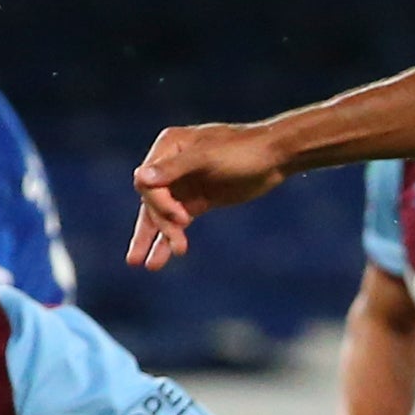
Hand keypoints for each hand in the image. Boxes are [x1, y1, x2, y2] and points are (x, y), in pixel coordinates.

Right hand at [129, 123, 290, 269]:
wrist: (275, 156)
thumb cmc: (242, 149)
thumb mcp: (208, 157)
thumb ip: (174, 168)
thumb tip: (139, 178)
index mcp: (169, 147)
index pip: (148, 183)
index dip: (160, 204)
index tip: (182, 219)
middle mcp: (171, 165)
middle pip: (153, 201)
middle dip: (162, 225)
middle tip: (179, 248)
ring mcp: (184, 183)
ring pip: (162, 214)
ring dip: (157, 238)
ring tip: (149, 267)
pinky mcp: (198, 200)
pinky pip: (178, 221)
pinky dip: (171, 237)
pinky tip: (162, 258)